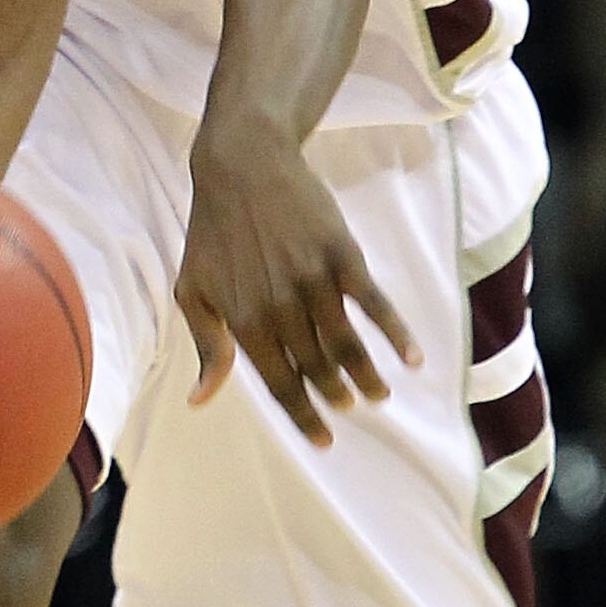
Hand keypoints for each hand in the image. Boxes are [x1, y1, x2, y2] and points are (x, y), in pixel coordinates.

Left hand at [177, 119, 420, 447]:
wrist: (242, 166)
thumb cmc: (213, 232)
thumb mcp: (193, 291)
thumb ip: (205, 347)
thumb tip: (201, 400)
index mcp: (244, 321)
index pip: (280, 383)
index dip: (303, 415)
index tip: (324, 440)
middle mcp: (281, 307)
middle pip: (318, 368)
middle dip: (337, 395)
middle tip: (351, 405)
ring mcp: (315, 281)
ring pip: (347, 344)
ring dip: (367, 374)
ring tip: (378, 394)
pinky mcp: (342, 255)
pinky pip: (375, 303)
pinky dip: (396, 334)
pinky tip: (412, 357)